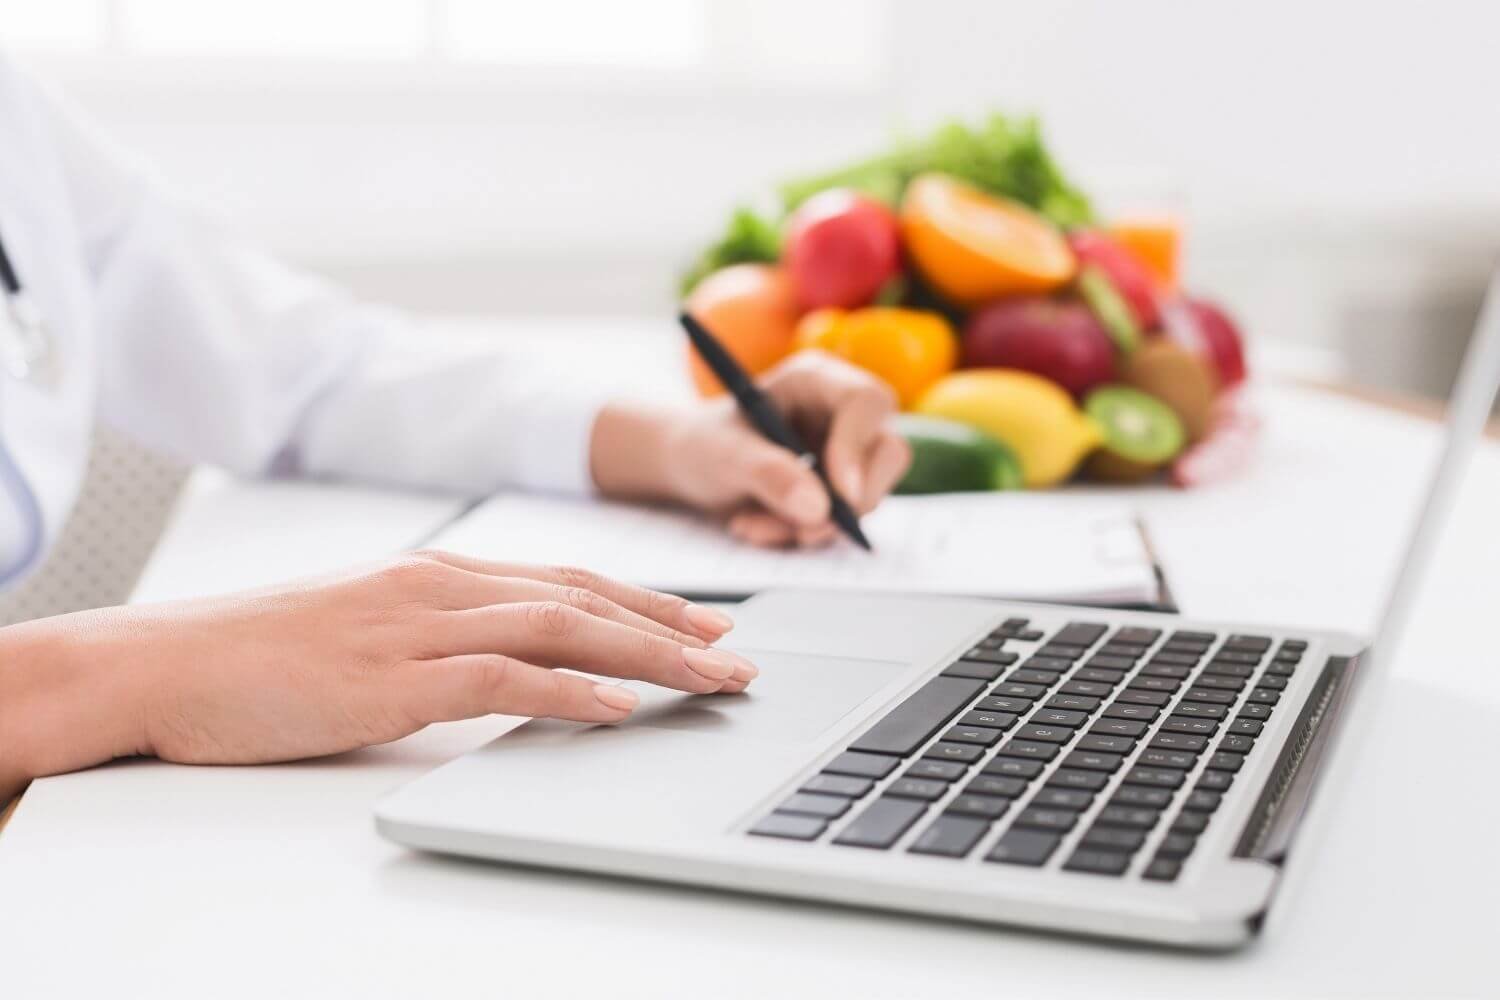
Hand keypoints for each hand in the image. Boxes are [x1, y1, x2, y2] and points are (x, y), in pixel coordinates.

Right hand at [0, 553, 752, 797]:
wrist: (167, 662)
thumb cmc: (263, 651)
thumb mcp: (369, 627)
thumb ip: (441, 634)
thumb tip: (508, 659)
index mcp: (439, 574)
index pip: (568, 579)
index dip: (646, 601)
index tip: (704, 625)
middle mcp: (441, 588)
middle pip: (585, 597)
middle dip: (673, 628)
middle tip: (739, 657)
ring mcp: (417, 629)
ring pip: (560, 627)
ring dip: (646, 654)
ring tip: (710, 681)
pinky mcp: (390, 680)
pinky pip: (499, 679)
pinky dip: (568, 689)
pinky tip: (618, 706)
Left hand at [591, 351, 910, 546]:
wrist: (689, 467)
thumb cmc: (702, 443)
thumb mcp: (721, 453)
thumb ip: (767, 472)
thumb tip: (818, 510)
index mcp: (816, 380)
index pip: (866, 402)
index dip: (858, 448)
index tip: (839, 496)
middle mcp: (842, 413)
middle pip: (888, 451)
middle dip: (851, 501)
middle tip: (803, 531)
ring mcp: (847, 454)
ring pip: (868, 496)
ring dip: (813, 527)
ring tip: (751, 525)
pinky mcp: (841, 491)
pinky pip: (844, 522)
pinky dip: (803, 536)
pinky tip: (759, 528)